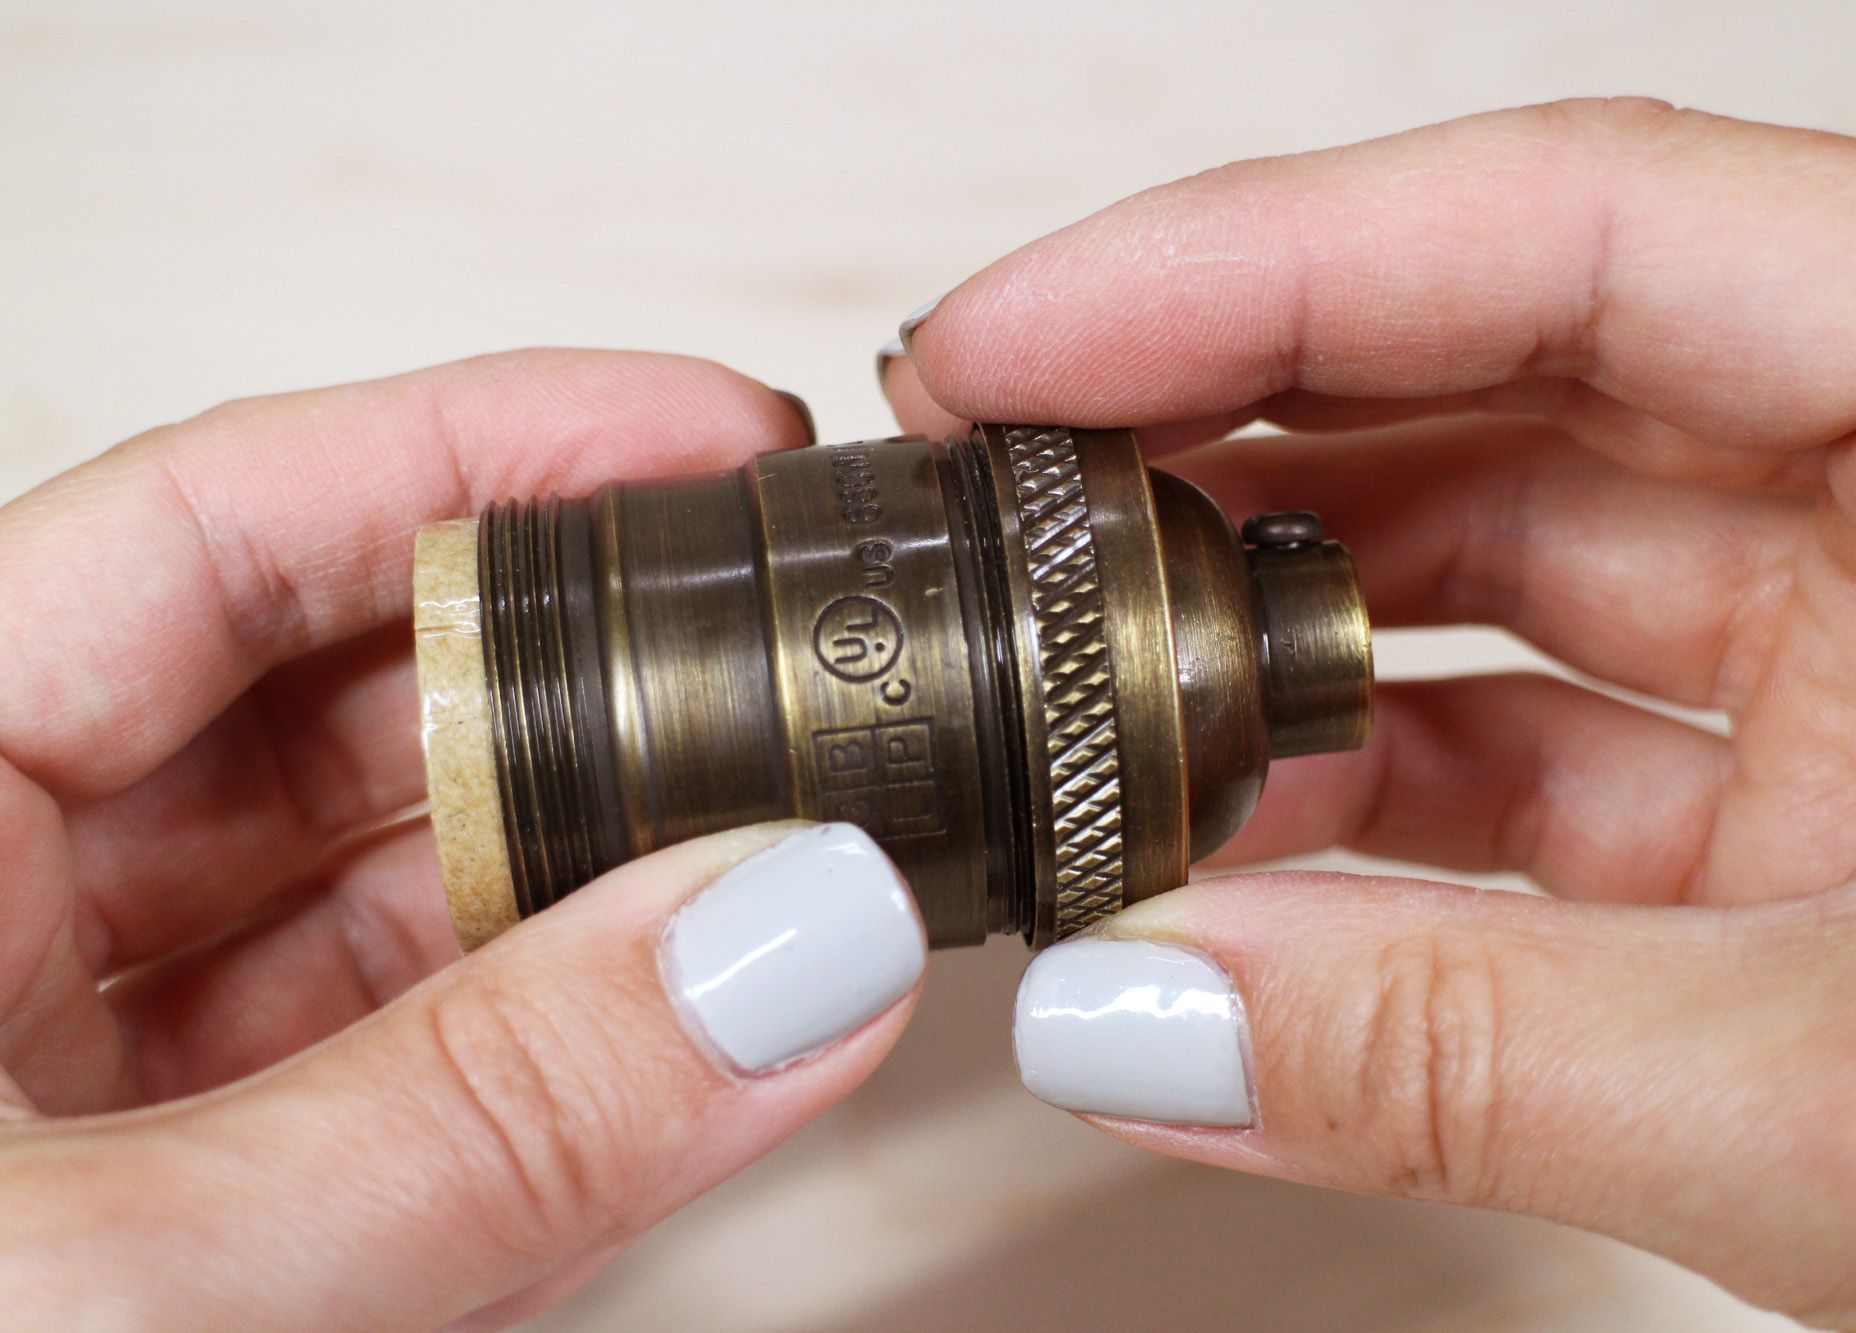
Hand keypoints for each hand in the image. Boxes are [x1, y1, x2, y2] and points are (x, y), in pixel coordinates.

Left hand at [0, 352, 924, 1327]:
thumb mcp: (100, 1297)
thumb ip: (476, 1124)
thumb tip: (790, 944)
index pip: (215, 531)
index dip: (482, 447)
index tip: (709, 428)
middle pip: (333, 697)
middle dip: (583, 661)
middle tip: (796, 645)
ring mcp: (80, 1080)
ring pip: (391, 900)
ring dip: (602, 873)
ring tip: (800, 832)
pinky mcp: (175, 1225)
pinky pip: (403, 1078)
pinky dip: (558, 1053)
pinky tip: (702, 1020)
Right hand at [884, 100, 1855, 1328]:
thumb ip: (1493, 1054)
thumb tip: (1145, 1015)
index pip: (1583, 226)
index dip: (1256, 259)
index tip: (1019, 335)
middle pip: (1506, 367)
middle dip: (1224, 419)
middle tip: (994, 484)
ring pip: (1498, 569)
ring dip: (1276, 631)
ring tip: (1080, 690)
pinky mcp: (1822, 820)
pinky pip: (1532, 758)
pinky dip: (1366, 809)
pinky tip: (1230, 856)